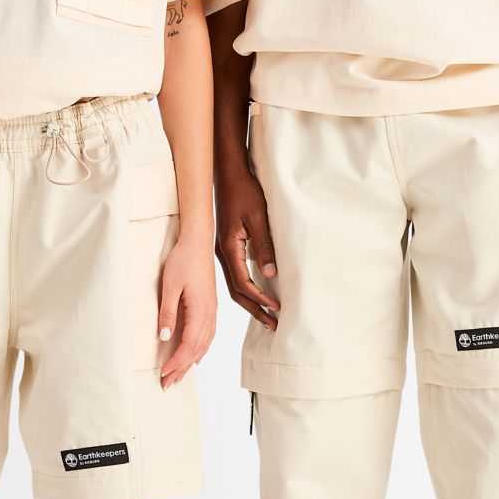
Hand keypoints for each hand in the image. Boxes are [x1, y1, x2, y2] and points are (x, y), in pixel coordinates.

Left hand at [158, 237, 217, 389]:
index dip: (176, 362)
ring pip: (203, 345)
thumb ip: (168, 313)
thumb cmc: (183, 260)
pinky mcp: (210, 308)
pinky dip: (200, 351)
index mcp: (200, 310)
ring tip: (178, 376)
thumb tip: (165, 338)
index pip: (188, 345)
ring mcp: (212, 312)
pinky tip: (195, 358)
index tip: (163, 374)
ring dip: (190, 363)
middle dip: (181, 369)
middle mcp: (209, 315)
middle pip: (196, 350)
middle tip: (167, 384)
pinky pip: (207, 336)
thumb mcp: (170, 286)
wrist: (198, 241)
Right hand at [215, 167, 279, 328]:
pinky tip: (256, 293)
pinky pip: (234, 276)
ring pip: (234, 286)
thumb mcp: (258, 217)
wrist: (228, 174)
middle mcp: (222, 255)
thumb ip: (264, 246)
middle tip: (272, 324)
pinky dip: (245, 289)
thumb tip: (270, 275)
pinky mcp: (226, 248)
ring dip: (250, 302)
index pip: (243, 283)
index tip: (276, 308)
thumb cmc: (244, 191)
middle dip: (254, 309)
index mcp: (228, 249)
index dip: (260, 298)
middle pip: (236, 292)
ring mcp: (222, 252)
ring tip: (266, 315)